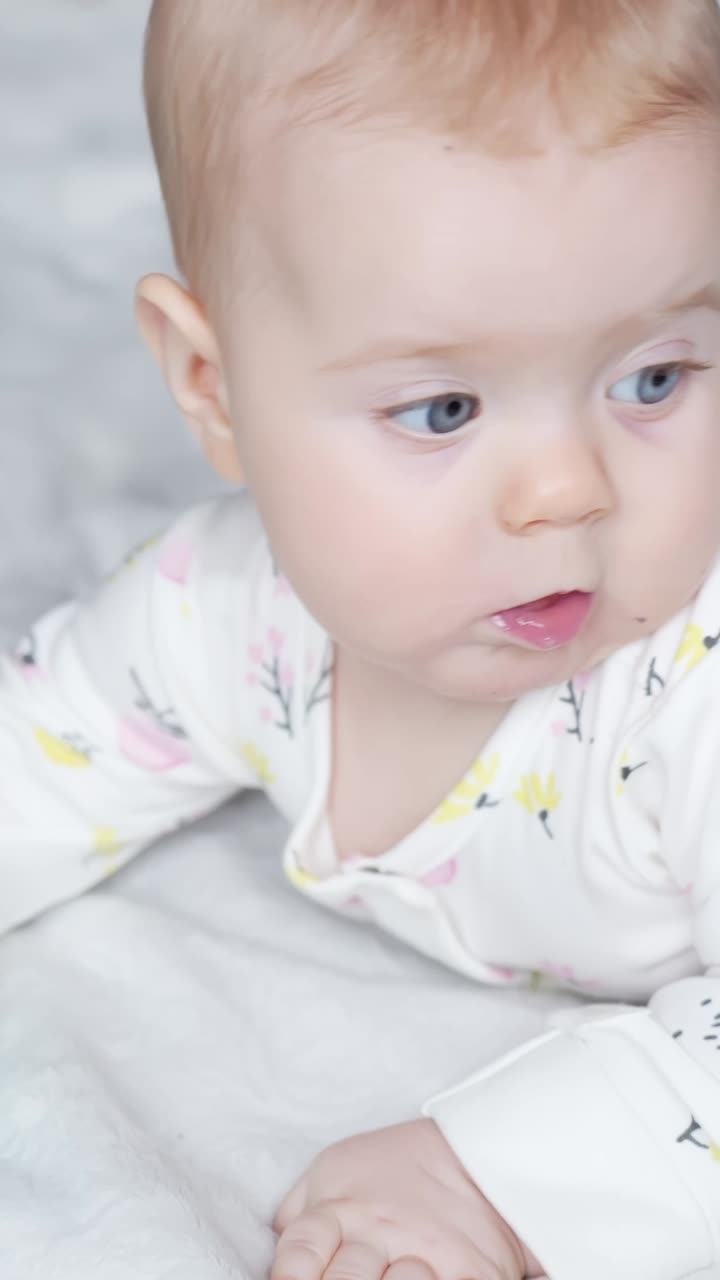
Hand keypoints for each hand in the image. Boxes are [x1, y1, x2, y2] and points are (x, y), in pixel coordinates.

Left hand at [272, 1118, 544, 1279]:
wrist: (475, 1153)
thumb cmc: (395, 1167)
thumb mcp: (336, 1170)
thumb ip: (300, 1211)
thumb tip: (274, 1247)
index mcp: (337, 1208)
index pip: (299, 1256)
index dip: (290, 1279)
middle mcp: (376, 1233)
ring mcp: (421, 1254)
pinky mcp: (465, 1272)